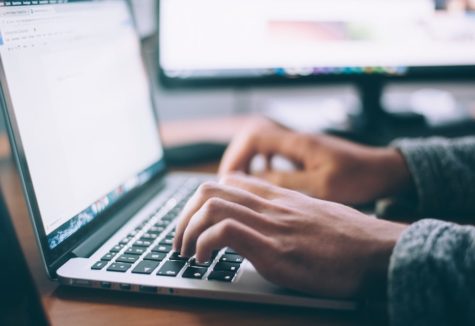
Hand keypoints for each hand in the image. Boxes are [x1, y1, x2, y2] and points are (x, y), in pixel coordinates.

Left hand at [174, 174, 406, 298]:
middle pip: (210, 189)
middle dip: (184, 215)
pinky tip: (204, 260)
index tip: (196, 222)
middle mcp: (271, 205)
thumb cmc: (351, 239)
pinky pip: (225, 232)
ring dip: (187, 230)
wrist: (380, 251)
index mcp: (280, 197)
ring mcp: (272, 225)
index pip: (229, 181)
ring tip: (186, 252)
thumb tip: (270, 226)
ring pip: (211, 205)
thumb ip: (288, 214)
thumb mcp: (315, 216)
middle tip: (180, 240)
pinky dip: (204, 244)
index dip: (202, 200)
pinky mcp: (275, 250)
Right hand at [219, 118, 411, 204]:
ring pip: (262, 146)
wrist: (385, 171)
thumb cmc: (359, 178)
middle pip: (253, 138)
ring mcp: (301, 146)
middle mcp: (296, 139)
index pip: (254, 137)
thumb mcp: (321, 186)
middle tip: (230, 183)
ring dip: (249, 162)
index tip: (229, 178)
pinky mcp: (306, 154)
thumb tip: (252, 181)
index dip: (236, 156)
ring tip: (242, 184)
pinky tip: (266, 181)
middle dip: (237, 159)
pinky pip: (275, 154)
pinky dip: (264, 165)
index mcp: (298, 143)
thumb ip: (286, 182)